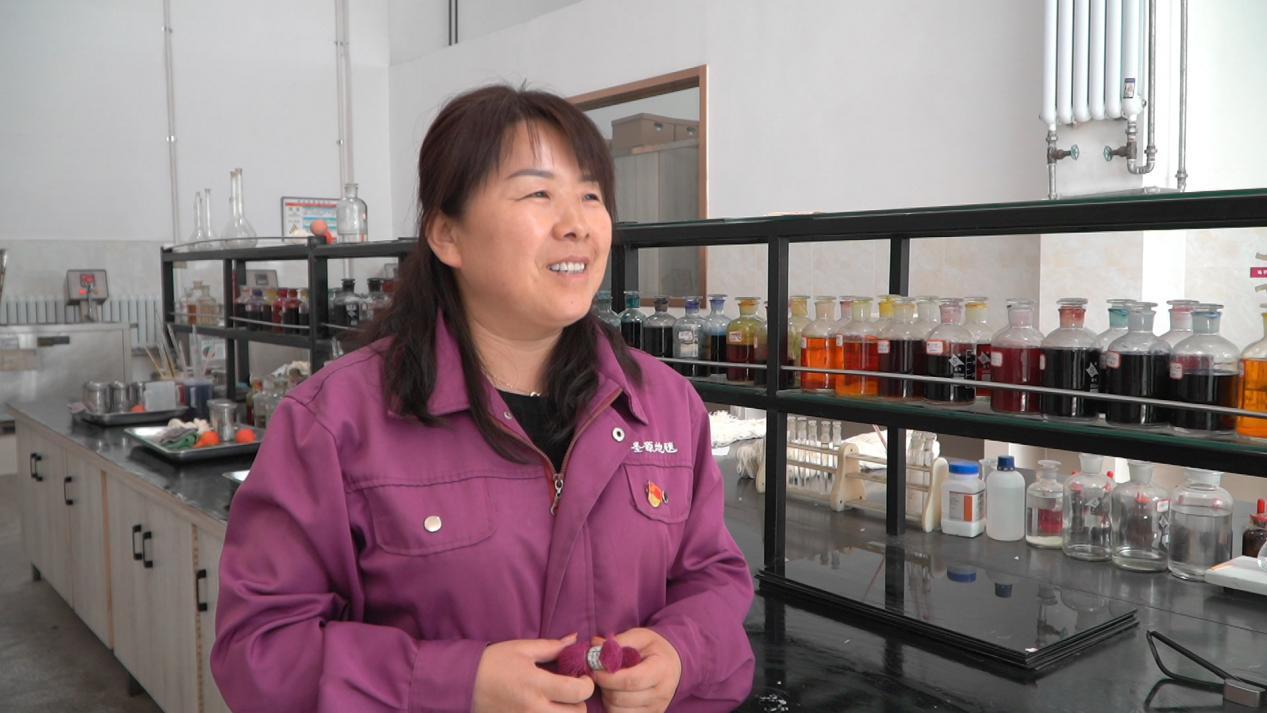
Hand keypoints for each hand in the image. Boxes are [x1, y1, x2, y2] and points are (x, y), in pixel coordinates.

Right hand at [472, 634, 595, 712]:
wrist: (463, 683)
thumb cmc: (493, 662)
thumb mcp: (522, 649)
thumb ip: (552, 647)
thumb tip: (575, 640)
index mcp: (536, 684)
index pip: (577, 692)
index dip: (587, 684)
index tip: (582, 677)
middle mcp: (534, 709)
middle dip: (579, 702)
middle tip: (570, 691)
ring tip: (558, 702)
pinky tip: (545, 709)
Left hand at [591, 628, 681, 712]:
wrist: (674, 664)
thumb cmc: (654, 649)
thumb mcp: (641, 637)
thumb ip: (619, 641)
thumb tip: (595, 646)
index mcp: (662, 669)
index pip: (631, 680)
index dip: (608, 677)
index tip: (595, 669)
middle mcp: (661, 693)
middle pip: (622, 698)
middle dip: (605, 686)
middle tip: (599, 675)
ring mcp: (656, 708)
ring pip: (618, 711)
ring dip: (607, 698)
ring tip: (609, 684)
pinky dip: (613, 707)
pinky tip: (614, 693)